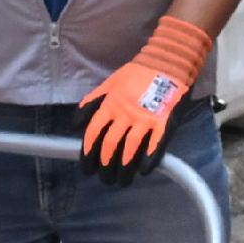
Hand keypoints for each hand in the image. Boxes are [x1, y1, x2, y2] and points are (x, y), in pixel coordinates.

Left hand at [82, 17, 210, 179]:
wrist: (168, 60)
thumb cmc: (138, 73)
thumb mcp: (110, 83)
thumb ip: (92, 102)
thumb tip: (75, 123)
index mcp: (111, 104)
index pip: (94, 133)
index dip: (88, 153)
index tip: (87, 168)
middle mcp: (126, 112)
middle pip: (110, 145)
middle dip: (105, 166)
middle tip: (104, 180)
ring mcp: (146, 117)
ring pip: (131, 148)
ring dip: (124, 168)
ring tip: (121, 182)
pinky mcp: (166, 121)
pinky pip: (157, 143)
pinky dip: (149, 158)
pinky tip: (143, 171)